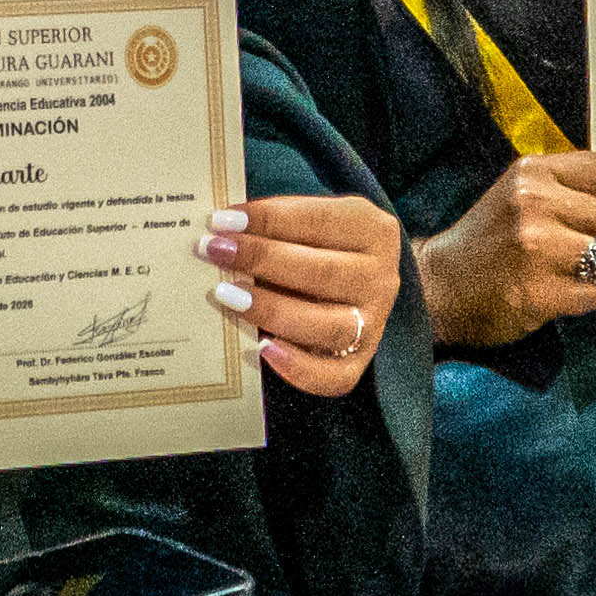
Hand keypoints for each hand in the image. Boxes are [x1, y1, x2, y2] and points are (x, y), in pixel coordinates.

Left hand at [209, 193, 403, 393]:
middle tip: (214, 251)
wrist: (349, 285)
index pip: (320, 221)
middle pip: (323, 272)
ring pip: (328, 326)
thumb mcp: (308, 222)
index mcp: (374, 231)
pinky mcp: (360, 360)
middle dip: (262, 259)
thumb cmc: (316, 246)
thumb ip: (277, 222)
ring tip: (227, 295)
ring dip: (272, 310)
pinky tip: (262, 348)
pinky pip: (335, 376)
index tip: (223, 220)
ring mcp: (373, 323)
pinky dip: (298, 368)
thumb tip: (222, 228)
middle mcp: (381, 278)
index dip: (269, 219)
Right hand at [411, 152, 595, 358]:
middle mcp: (534, 202)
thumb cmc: (491, 242)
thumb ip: (574, 194)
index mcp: (535, 172)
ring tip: (588, 280)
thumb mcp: (524, 198)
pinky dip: (587, 300)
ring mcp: (533, 246)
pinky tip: (560, 296)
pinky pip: (593, 295)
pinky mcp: (534, 288)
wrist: (438, 285)